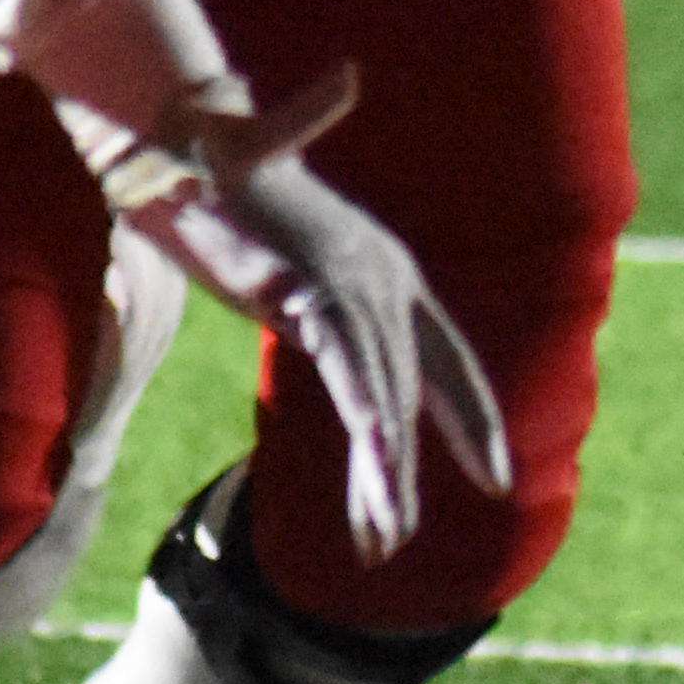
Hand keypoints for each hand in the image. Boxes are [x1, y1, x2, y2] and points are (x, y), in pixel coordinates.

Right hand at [99, 67, 511, 552]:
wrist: (185, 143)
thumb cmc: (227, 190)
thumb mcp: (288, 264)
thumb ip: (314, 298)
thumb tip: (325, 321)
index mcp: (390, 271)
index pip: (450, 359)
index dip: (472, 418)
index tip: (497, 478)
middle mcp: (384, 277)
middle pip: (414, 390)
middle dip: (406, 469)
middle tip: (397, 539)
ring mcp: (354, 282)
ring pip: (385, 396)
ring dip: (384, 475)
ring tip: (383, 540)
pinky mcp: (316, 290)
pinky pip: (351, 375)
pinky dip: (369, 431)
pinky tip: (376, 483)